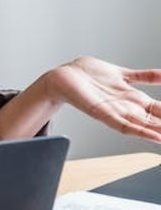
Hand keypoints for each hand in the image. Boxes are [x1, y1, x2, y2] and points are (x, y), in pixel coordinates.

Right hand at [0, 56, 160, 142]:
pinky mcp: (120, 77)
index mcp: (115, 114)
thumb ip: (108, 119)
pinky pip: (142, 77)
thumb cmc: (68, 92)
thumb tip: (128, 129)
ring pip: (151, 102)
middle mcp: (123, 105)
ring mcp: (123, 92)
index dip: (153, 133)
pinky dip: (155, 76)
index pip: (140, 128)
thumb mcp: (92, 108)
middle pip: (151, 118)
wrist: (59, 77)